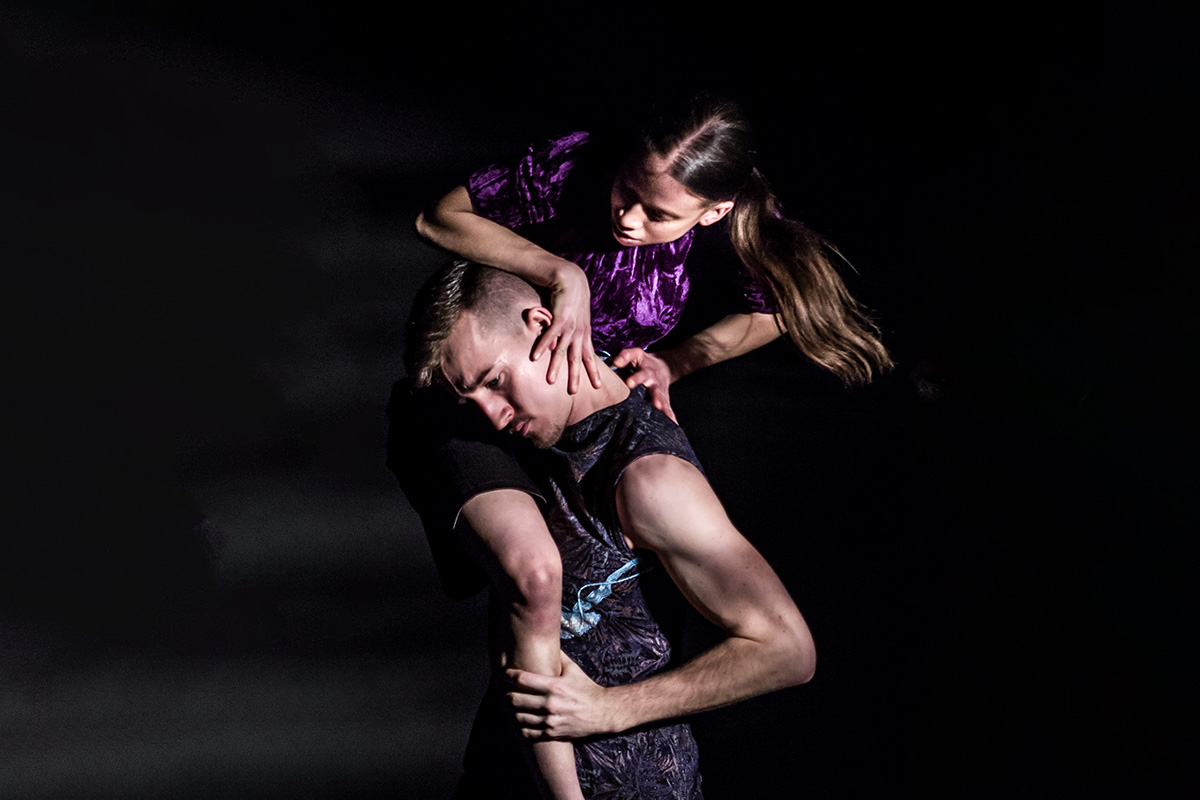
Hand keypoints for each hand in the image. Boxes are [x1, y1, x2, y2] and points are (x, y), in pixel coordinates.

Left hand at [506, 652, 613, 739]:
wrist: (602, 712)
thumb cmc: (587, 689)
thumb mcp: (574, 669)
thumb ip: (559, 656)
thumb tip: (548, 640)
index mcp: (554, 686)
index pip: (522, 680)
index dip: (510, 676)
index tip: (506, 674)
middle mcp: (550, 704)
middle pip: (516, 699)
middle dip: (509, 694)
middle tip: (507, 691)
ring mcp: (550, 720)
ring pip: (519, 717)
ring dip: (514, 711)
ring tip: (514, 706)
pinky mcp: (552, 733)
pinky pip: (528, 732)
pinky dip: (522, 726)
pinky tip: (523, 720)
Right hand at [532, 261, 602, 393]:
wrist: (571, 278)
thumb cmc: (571, 298)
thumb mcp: (576, 318)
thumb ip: (571, 332)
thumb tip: (562, 345)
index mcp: (584, 333)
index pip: (590, 356)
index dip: (593, 371)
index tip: (597, 386)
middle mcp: (579, 332)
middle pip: (577, 358)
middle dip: (576, 376)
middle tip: (573, 392)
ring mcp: (571, 326)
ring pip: (563, 350)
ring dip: (556, 366)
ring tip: (550, 381)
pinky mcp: (560, 318)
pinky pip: (550, 335)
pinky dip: (543, 346)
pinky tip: (536, 357)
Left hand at [611, 348, 676, 422]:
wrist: (662, 368)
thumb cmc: (644, 363)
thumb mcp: (636, 354)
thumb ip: (626, 356)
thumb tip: (616, 363)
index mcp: (647, 371)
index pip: (641, 374)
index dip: (636, 378)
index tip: (629, 383)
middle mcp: (656, 383)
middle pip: (656, 390)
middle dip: (656, 398)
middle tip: (656, 405)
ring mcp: (661, 392)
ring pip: (663, 401)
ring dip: (664, 409)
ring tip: (665, 418)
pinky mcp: (664, 401)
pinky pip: (668, 409)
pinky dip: (671, 416)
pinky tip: (674, 424)